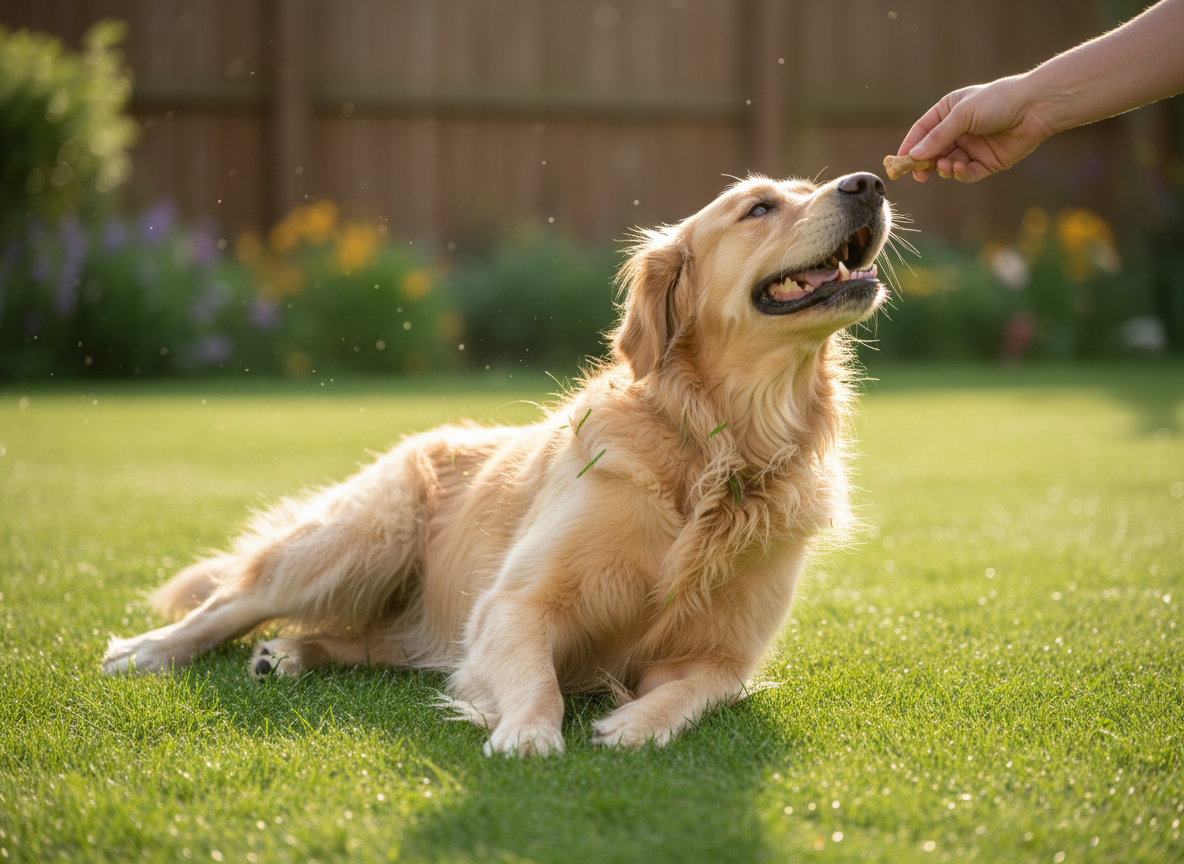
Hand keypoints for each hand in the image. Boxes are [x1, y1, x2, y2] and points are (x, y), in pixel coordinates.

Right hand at [897, 76, 1055, 182]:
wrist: (1036, 108)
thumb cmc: (998, 102)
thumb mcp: (962, 115)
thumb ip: (938, 137)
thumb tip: (915, 156)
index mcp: (949, 111)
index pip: (922, 131)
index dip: (910, 146)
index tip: (899, 162)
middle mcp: (959, 130)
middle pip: (933, 151)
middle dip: (925, 163)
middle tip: (918, 175)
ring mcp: (973, 147)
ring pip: (949, 164)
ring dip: (945, 168)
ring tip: (947, 166)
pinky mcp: (987, 162)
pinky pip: (968, 173)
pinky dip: (962, 174)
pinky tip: (961, 169)